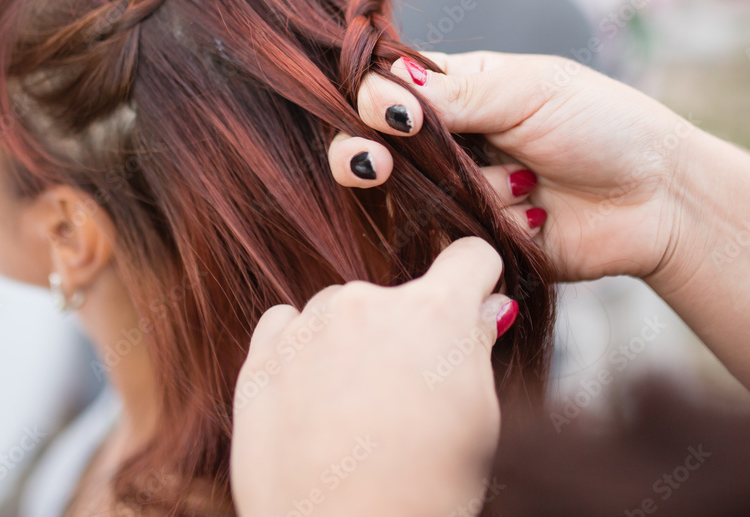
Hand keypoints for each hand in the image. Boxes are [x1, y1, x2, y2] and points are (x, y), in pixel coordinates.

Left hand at [230, 238, 517, 516]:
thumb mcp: (479, 420)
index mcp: (434, 313)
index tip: (469, 304)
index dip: (475, 281)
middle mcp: (368, 302)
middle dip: (404, 332)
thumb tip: (487, 306)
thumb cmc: (424, 492)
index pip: (468, 256)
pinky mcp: (262, 357)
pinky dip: (299, 351)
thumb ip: (479, 346)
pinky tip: (310, 401)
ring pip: (339, 310)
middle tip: (403, 396)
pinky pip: (285, 326)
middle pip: (396, 295)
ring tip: (352, 413)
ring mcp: (310, 326)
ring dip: (348, 343)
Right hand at [327, 51, 704, 282]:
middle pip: (376, 148)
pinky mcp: (477, 242)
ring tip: (528, 184)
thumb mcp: (529, 91)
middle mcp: (450, 143)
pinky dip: (494, 227)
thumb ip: (453, 92)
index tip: (392, 116)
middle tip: (375, 166)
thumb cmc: (603, 125)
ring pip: (414, 198)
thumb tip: (376, 87)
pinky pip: (451, 241)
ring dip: (468, 192)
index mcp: (459, 91)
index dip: (374, 104)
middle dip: (367, 158)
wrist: (661, 199)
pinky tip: (537, 216)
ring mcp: (461, 194)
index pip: (386, 92)